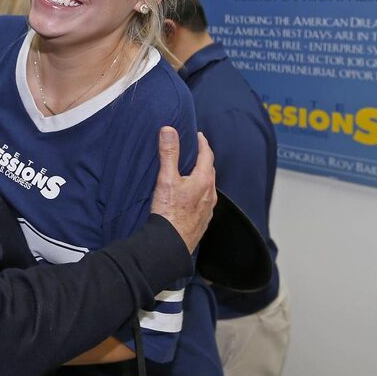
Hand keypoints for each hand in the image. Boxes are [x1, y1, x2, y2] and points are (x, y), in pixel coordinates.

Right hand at [150, 127, 215, 252]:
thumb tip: (169, 130)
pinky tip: (189, 196)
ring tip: (191, 172)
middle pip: (209, 170)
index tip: (198, 135)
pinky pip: (204, 201)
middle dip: (203, 159)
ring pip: (208, 187)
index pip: (207, 155)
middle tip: (194, 151)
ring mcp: (208, 209)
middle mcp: (210, 194)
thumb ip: (169, 153)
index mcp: (204, 180)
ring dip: (202, 176)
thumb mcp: (166, 179)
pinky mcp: (202, 221)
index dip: (202, 143)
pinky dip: (199, 192)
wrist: (170, 245)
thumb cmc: (169, 212)